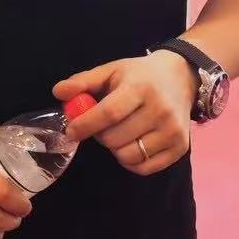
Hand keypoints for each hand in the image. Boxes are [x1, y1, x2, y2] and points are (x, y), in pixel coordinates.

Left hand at [54, 52, 196, 176]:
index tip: (71, 131)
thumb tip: (58, 92)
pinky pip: (145, 168)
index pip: (109, 113)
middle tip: (101, 126)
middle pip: (116, 138)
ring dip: (115, 149)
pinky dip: (130, 161)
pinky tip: (130, 145)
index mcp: (140, 88)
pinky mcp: (181, 148)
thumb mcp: (111, 70)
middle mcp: (160, 110)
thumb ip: (83, 81)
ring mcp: (173, 131)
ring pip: (129, 156)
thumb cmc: (139, 75)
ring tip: (117, 133)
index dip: (86, 125)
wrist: (181, 78)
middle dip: (99, 136)